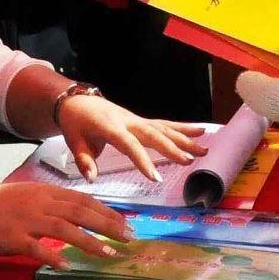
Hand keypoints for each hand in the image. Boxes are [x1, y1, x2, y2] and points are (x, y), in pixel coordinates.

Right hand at [0, 183, 132, 257]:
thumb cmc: (1, 205)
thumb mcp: (31, 196)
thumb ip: (54, 204)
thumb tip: (81, 214)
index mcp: (47, 192)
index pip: (83, 200)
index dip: (107, 212)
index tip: (125, 223)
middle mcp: (41, 203)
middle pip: (80, 212)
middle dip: (107, 225)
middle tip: (128, 237)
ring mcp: (27, 220)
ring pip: (64, 228)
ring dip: (88, 241)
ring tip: (108, 253)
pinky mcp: (13, 237)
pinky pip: (36, 248)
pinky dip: (52, 256)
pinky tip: (66, 267)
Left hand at [55, 93, 204, 181]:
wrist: (77, 101)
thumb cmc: (75, 123)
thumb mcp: (74, 141)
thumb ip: (84, 160)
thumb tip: (91, 178)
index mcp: (111, 127)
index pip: (129, 145)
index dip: (143, 161)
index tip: (156, 177)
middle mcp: (128, 121)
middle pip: (153, 134)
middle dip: (172, 147)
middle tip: (190, 160)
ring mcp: (137, 119)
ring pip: (163, 128)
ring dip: (184, 138)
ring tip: (204, 148)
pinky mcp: (141, 120)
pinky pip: (164, 124)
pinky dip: (182, 127)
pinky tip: (200, 130)